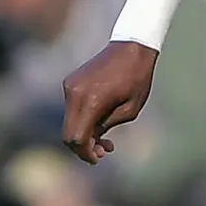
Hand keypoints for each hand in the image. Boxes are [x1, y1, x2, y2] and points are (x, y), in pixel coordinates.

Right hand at [60, 40, 157, 163]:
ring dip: (83, 134)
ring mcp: (70, 86)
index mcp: (91, 101)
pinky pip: (72, 109)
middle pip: (68, 133)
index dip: (85, 153)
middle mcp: (75, 93)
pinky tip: (99, 121)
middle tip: (103, 152)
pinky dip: (82, 120)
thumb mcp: (129, 110)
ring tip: (106, 139)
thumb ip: (106, 126)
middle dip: (83, 147)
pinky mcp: (71, 82)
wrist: (131, 46)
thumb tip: (91, 140)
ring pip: (69, 122)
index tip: (98, 159)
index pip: (77, 138)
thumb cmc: (137, 78)